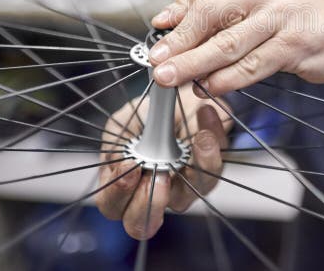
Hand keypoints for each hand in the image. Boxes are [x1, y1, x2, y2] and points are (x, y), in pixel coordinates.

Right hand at [95, 89, 231, 239]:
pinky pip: (211, 173)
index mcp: (123, 184)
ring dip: (192, 171)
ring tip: (197, 141)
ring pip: (186, 199)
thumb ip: (118, 141)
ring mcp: (181, 190)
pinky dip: (211, 148)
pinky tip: (206, 131)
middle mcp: (151, 195)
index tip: (130, 165)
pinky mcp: (208, 175)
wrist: (178, 99)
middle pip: (143, 224)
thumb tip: (124, 158)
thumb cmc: (146, 117)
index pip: (112, 206)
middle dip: (151, 203)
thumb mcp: (124, 122)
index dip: (118, 193)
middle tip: (159, 177)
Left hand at [148, 0, 323, 96]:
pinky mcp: (295, 45)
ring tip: (173, 80)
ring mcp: (282, 17)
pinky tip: (212, 88)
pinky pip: (254, 64)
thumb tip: (170, 21)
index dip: (177, 8)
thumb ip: (221, 5)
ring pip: (228, 42)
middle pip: (210, 10)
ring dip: (196, 64)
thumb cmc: (304, 17)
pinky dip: (229, 79)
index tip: (161, 32)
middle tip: (158, 64)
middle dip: (180, 41)